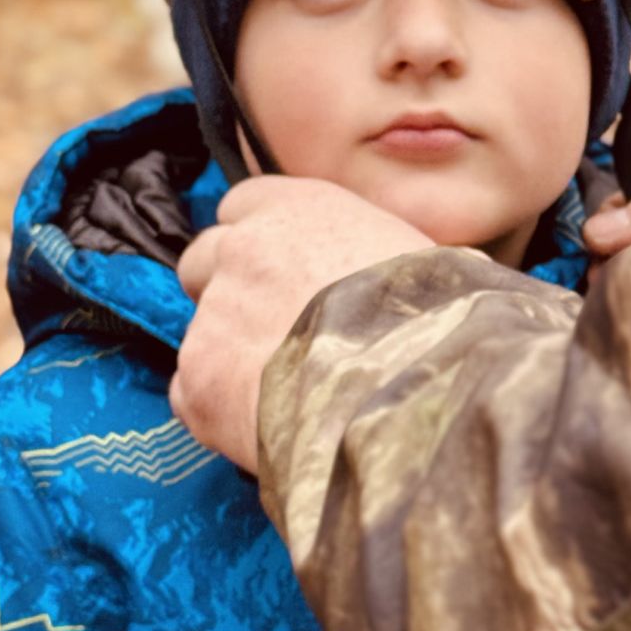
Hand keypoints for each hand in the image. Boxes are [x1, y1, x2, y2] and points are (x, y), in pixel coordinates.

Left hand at [171, 176, 430, 470]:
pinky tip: (270, 424)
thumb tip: (387, 275)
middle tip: (275, 333)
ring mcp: (216, 315)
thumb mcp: (420, 258)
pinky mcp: (200, 380)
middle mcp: (245, 249)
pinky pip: (192, 394)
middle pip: (203, 261)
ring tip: (290, 393)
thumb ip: (372, 252)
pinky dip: (221, 411)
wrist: (415, 391)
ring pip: (203, 333)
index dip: (259, 241)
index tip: (278, 271)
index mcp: (299, 208)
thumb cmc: (438, 322)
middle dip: (228, 293)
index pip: (244, 206)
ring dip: (232, 358)